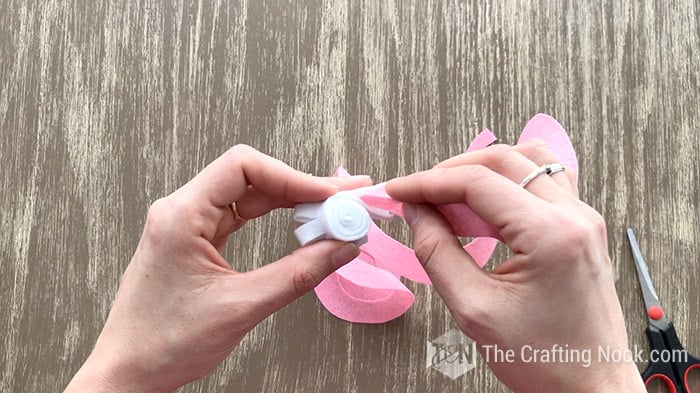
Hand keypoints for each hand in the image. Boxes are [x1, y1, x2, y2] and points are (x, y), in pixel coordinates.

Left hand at [65, 145, 368, 392]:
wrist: (129, 372)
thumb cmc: (163, 343)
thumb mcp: (241, 307)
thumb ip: (297, 273)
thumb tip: (339, 248)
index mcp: (181, 217)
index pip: (244, 168)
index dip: (294, 177)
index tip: (329, 195)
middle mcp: (181, 212)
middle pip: (251, 177)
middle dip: (300, 187)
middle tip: (343, 199)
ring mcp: (187, 225)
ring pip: (248, 195)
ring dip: (290, 201)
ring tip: (329, 213)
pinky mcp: (195, 241)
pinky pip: (240, 215)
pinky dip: (273, 218)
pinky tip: (299, 225)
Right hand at [386, 141, 645, 392]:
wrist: (590, 388)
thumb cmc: (544, 359)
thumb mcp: (474, 308)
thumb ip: (437, 252)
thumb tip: (416, 213)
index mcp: (551, 234)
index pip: (477, 182)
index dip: (428, 183)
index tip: (398, 191)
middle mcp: (574, 216)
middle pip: (503, 160)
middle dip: (451, 172)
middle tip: (417, 195)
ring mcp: (584, 218)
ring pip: (528, 160)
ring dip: (484, 171)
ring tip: (451, 200)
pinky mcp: (583, 228)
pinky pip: (545, 181)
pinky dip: (510, 183)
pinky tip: (487, 208)